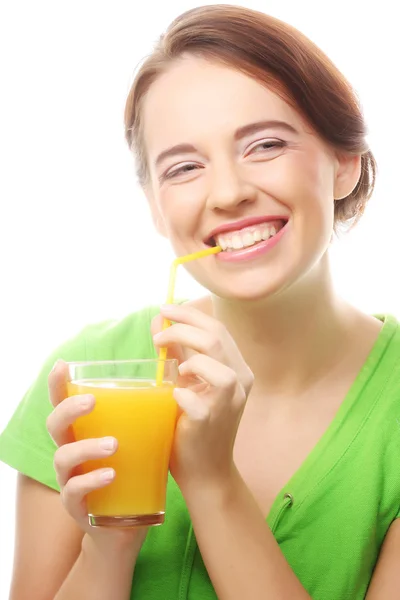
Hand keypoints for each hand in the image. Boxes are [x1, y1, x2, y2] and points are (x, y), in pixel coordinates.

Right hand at [46, 360, 147, 552]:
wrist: (128, 527)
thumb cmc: (133, 475)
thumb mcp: (138, 443)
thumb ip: (146, 418)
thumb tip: (175, 385)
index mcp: (84, 432)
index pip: (63, 403)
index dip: (57, 384)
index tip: (62, 364)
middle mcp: (71, 452)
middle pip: (55, 425)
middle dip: (69, 409)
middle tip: (92, 401)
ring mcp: (71, 480)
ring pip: (63, 457)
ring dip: (86, 447)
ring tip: (113, 444)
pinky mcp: (77, 506)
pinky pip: (75, 491)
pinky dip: (91, 480)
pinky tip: (110, 475)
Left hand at [152, 304, 253, 492]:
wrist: (205, 470)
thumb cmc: (193, 423)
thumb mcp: (187, 382)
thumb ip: (176, 352)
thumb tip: (158, 322)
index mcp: (236, 367)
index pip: (218, 328)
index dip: (190, 314)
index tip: (165, 310)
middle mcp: (240, 382)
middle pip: (215, 338)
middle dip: (181, 329)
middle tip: (157, 336)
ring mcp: (229, 404)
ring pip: (217, 365)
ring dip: (189, 359)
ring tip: (174, 371)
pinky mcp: (212, 423)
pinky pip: (198, 401)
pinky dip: (182, 393)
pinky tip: (174, 396)